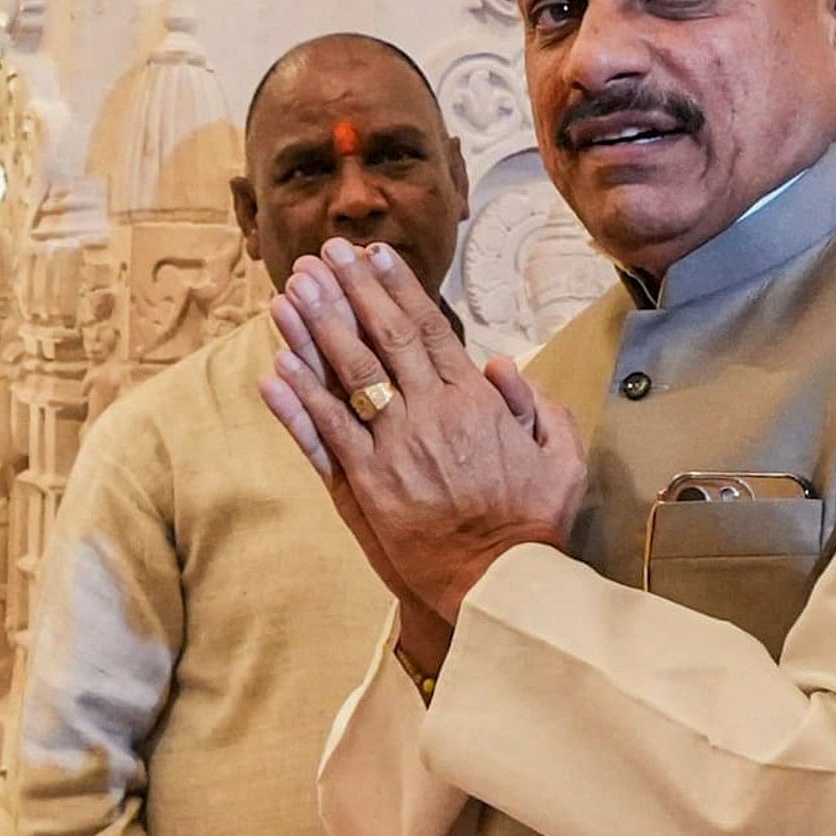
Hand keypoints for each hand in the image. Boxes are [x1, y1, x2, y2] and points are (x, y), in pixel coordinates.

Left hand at [257, 240, 585, 627]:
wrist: (502, 582)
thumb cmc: (534, 521)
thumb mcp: (559, 455)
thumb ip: (535, 404)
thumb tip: (501, 364)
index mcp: (474, 402)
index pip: (428, 331)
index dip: (396, 289)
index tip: (373, 255)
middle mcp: (430, 415)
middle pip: (382, 340)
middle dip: (350, 291)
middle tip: (323, 253)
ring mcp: (394, 448)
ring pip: (348, 376)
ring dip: (316, 330)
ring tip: (290, 290)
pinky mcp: (367, 484)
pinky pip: (326, 433)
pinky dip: (300, 399)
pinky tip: (276, 366)